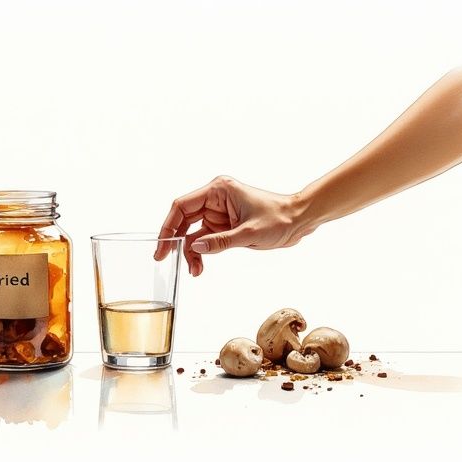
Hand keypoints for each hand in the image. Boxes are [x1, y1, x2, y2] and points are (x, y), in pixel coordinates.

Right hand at [154, 176, 316, 275]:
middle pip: (184, 220)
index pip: (182, 206)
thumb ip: (220, 242)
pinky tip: (200, 266)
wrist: (300, 220)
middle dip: (176, 241)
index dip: (168, 226)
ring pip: (193, 232)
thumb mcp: (249, 234)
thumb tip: (193, 248)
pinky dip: (201, 253)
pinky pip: (205, 239)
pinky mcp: (224, 225)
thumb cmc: (280, 218)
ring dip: (190, 252)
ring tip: (194, 271)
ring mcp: (218, 212)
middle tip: (166, 260)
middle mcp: (214, 198)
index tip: (161, 245)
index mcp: (218, 190)